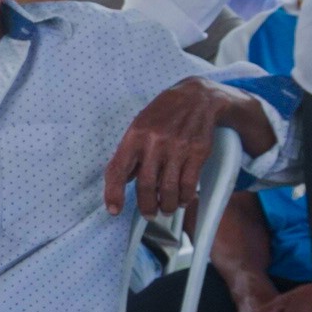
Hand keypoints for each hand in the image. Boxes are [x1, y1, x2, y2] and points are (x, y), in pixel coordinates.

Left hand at [105, 77, 242, 217]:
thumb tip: (122, 180)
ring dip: (167, 205)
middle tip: (149, 214)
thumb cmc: (163, 114)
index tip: (114, 210)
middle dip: (147, 206)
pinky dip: (185, 197)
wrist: (197, 97)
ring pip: (169, 188)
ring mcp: (177, 147)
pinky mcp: (198, 152)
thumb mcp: (139, 126)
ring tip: (166, 209)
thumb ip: (130, 153)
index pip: (117, 169)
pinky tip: (183, 200)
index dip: (113, 193)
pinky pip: (189, 183)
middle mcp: (154, 142)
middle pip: (146, 185)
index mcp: (134, 136)